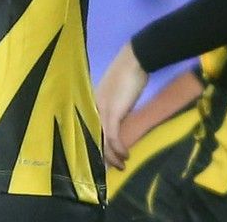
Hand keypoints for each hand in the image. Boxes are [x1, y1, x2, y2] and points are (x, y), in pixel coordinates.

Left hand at [95, 42, 148, 169]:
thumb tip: (119, 117)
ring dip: (113, 156)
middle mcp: (94, 107)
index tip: (105, 157)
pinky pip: (112, 137)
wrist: (135, 60)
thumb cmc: (129, 72)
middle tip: (113, 167)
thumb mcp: (118, 92)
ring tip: (121, 166)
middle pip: (94, 137)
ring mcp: (102, 110)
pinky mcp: (112, 112)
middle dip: (104, 155)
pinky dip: (119, 149)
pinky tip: (125, 155)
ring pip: (103, 141)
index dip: (97, 144)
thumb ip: (115, 104)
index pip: (92, 128)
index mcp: (94, 102)